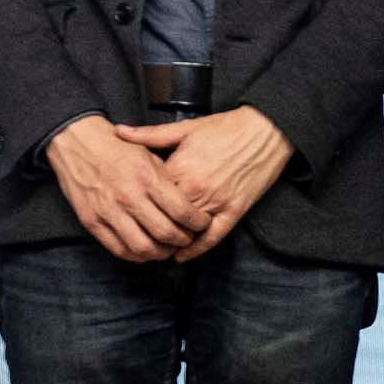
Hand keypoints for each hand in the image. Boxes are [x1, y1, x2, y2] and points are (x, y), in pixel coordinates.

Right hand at [46, 115, 210, 262]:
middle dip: (183, 241)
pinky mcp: (92, 222)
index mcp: (147, 177)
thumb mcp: (148, 153)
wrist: (76, 143)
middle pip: (166, 234)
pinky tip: (145, 249)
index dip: (198, 224)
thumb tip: (187, 203)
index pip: (182, 211)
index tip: (202, 224)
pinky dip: (136, 255)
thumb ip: (167, 180)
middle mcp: (129, 197)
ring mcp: (109, 211)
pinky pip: (119, 249)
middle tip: (187, 238)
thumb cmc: (116, 147)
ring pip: (143, 248)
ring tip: (167, 247)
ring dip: (161, 253)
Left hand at [110, 106, 293, 260]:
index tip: (128, 207)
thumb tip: (119, 132)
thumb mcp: (184, 128)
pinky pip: (213, 237)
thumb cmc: (226, 127)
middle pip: (165, 217)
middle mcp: (197, 189)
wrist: (265, 130)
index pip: (150, 195)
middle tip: (135, 232)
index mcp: (181, 168)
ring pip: (187, 230)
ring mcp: (217, 202)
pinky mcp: (234, 211)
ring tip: (155, 246)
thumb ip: (150, 135)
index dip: (138, 202)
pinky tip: (182, 256)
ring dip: (171, 240)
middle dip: (150, 225)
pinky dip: (197, 249)